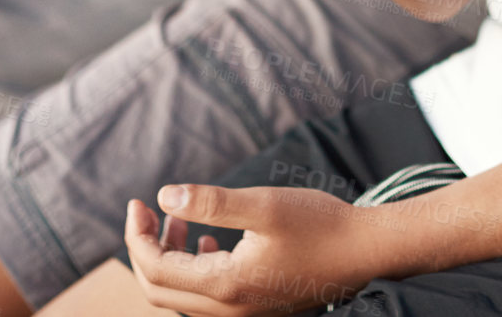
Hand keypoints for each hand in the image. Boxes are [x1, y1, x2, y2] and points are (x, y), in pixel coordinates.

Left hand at [125, 183, 382, 315]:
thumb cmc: (318, 225)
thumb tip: (164, 197)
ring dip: (170, 258)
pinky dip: (193, 269)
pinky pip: (206, 299)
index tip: (136, 201)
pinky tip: (208, 241)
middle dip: (146, 248)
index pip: (155, 270)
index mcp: (225, 286)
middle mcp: (228, 311)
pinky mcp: (255, 307)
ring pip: (181, 296)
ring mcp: (243, 314)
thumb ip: (211, 203)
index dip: (137, 235)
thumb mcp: (262, 204)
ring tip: (178, 220)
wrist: (364, 253)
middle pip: (160, 290)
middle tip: (146, 210)